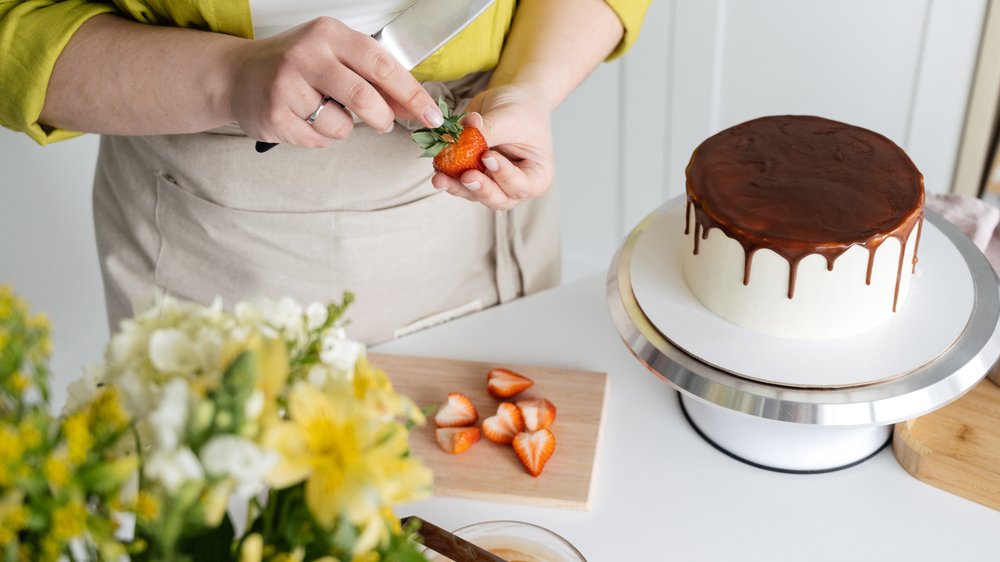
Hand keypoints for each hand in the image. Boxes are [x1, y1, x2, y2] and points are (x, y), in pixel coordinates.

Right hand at [228, 17, 442, 146]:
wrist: (237, 75)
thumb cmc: (295, 66)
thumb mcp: (336, 58)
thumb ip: (375, 79)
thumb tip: (416, 107)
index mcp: (330, 34)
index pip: (382, 65)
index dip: (412, 93)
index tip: (432, 115)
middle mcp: (307, 54)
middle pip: (365, 98)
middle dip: (382, 118)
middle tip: (383, 122)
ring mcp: (287, 85)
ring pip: (342, 126)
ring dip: (344, 128)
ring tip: (325, 112)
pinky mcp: (275, 115)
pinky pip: (318, 140)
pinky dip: (320, 137)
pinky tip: (303, 120)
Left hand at [431, 86, 554, 210]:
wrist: (513, 99)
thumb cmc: (522, 109)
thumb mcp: (509, 117)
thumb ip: (487, 132)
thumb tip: (458, 141)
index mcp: (537, 176)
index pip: (521, 185)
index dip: (504, 175)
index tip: (488, 157)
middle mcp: (517, 186)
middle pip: (498, 199)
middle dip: (480, 189)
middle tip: (466, 176)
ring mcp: (494, 184)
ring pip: (475, 194)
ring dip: (457, 187)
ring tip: (441, 177)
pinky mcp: (475, 176)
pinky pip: (460, 183)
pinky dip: (449, 177)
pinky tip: (437, 169)